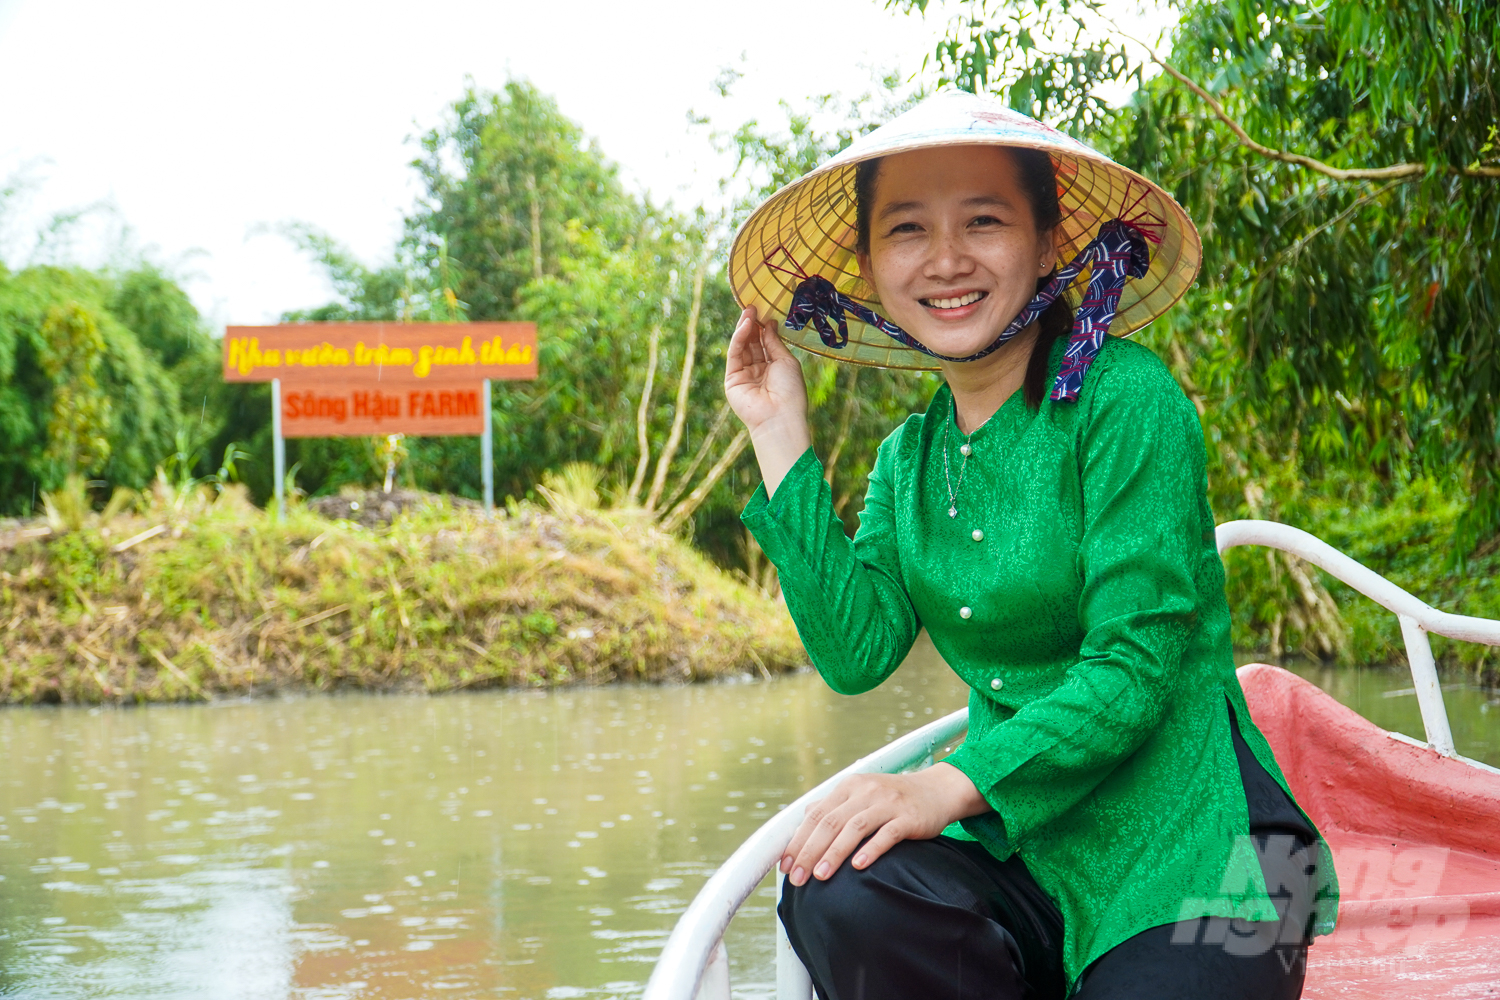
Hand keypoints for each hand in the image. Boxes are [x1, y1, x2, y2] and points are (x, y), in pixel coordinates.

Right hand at [725, 306, 811, 496]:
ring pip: (742, 347)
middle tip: (753, 307)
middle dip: (753, 325)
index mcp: (774, 370)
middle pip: (752, 344)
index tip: (765, 313)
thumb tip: (768, 324)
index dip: (764, 329)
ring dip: (745, 328)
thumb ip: (773, 342)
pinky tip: (746, 325)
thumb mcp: (786, 361)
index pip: (766, 345)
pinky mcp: (732, 379)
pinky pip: (735, 354)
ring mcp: (744, 376)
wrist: (780, 416)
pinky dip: (739, 338)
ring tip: (749, 311)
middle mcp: (758, 372)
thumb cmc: (790, 391)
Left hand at [779, 763, 989, 886]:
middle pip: (830, 822)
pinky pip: (887, 833)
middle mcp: (865, 791)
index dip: (798, 841)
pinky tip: (858, 866)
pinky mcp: (908, 817)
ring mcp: (887, 803)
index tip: (786, 866)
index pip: (816, 815)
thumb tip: (802, 820)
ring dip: (835, 853)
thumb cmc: (893, 799)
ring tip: (821, 876)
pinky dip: (871, 849)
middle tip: (798, 878)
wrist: (936, 790)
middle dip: (810, 851)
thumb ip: (833, 807)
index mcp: (848, 787)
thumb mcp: (861, 795)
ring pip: (855, 827)